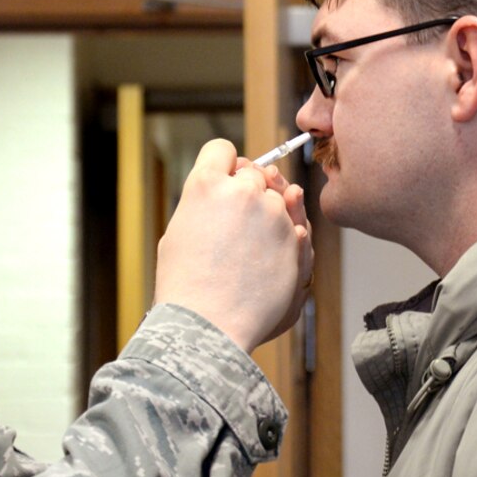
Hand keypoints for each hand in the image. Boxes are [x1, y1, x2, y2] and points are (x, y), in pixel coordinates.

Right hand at [154, 140, 312, 351]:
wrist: (208, 326)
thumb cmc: (187, 285)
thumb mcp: (180, 231)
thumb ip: (208, 201)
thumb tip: (238, 184)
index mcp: (205, 184)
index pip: (222, 150)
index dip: (225, 167)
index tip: (226, 184)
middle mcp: (243, 191)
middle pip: (255, 173)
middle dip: (250, 193)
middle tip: (237, 225)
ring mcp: (273, 214)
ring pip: (280, 199)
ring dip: (272, 216)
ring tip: (250, 250)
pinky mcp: (295, 238)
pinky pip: (296, 226)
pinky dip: (287, 239)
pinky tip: (267, 260)